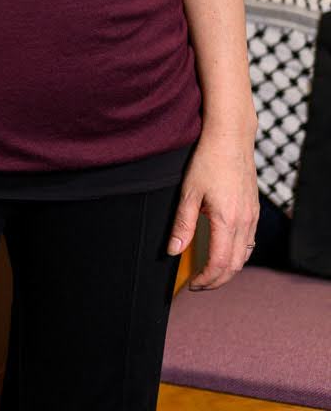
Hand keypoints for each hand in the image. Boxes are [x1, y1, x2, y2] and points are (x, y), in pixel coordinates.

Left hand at [167, 125, 259, 290]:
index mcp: (228, 221)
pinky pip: (249, 243)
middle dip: (217, 280)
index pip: (220, 263)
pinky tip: (223, 253)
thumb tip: (172, 251)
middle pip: (235, 265)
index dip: (206, 279)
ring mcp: (253, 217)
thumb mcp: (187, 193)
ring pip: (245, 256)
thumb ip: (182, 225)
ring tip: (208, 273)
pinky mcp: (253, 211)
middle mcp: (245, 222)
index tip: (192, 285)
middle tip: (198, 285)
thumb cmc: (207, 162)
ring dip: (228, 270)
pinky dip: (237, 255)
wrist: (230, 140)